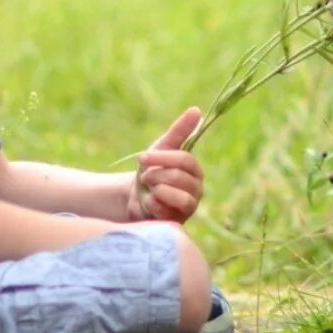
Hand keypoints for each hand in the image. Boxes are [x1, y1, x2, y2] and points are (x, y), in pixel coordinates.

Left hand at [127, 107, 203, 222]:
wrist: (134, 197)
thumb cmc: (151, 170)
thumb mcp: (161, 148)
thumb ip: (179, 131)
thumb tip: (197, 110)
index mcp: (194, 169)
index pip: (185, 160)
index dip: (163, 158)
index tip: (142, 157)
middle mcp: (197, 188)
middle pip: (180, 177)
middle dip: (156, 175)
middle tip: (145, 177)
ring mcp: (189, 207)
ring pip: (181, 197)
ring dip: (158, 189)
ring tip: (149, 188)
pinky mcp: (179, 222)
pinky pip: (170, 213)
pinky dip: (155, 204)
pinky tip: (148, 202)